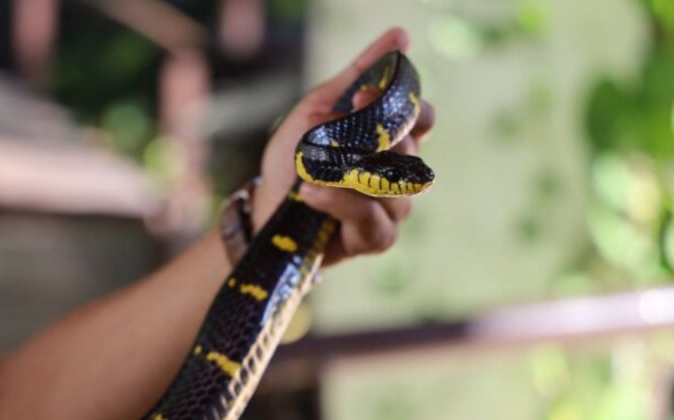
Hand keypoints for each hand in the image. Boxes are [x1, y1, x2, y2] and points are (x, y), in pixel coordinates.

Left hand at [252, 27, 435, 265]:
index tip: (365, 96)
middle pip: (409, 150)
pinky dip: (341, 202)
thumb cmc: (294, 159)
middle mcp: (398, 172)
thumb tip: (401, 35)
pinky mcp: (378, 238)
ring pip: (394, 186)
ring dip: (349, 174)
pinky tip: (313, 193)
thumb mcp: (318, 109)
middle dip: (374, 137)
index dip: (406, 107)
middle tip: (337, 130)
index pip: (421, 118)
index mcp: (388, 139)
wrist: (267, 208)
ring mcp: (392, 207)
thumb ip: (358, 74)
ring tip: (312, 171)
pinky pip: (373, 217)